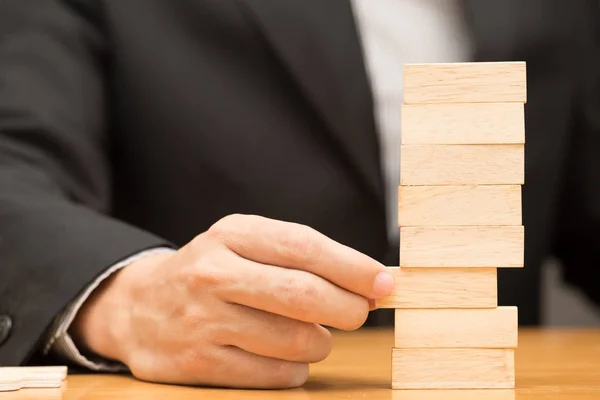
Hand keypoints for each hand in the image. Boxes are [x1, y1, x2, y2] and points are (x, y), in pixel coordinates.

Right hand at [71, 214, 394, 388]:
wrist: (138, 306)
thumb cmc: (212, 272)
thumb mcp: (245, 244)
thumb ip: (302, 257)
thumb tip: (372, 282)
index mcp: (231, 235)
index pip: (303, 247)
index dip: (352, 266)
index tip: (385, 282)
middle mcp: (213, 274)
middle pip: (303, 295)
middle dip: (347, 308)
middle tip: (360, 313)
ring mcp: (202, 321)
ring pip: (294, 340)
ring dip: (321, 342)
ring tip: (315, 334)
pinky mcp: (198, 364)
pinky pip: (274, 375)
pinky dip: (296, 369)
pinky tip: (288, 356)